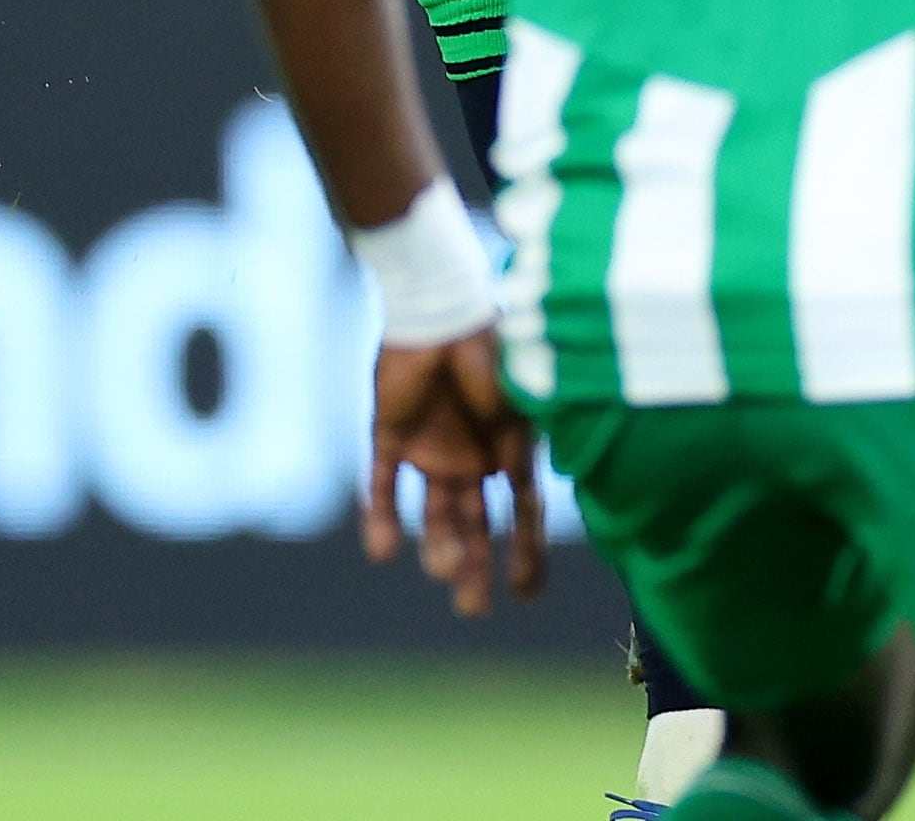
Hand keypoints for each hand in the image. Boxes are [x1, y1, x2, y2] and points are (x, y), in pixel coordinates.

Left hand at [363, 330, 547, 616]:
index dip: (526, 555)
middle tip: (472, 608)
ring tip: (438, 570)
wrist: (441, 306)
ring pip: (434, 511)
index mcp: (509, 450)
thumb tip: (534, 505)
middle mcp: (470, 456)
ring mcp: (430, 446)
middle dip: (474, 566)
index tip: (525, 595)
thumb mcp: (519, 410)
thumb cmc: (491, 353)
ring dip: (436, 542)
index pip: (521, 515)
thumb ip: (524, 456)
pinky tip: (380, 552)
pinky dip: (381, 517)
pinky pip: (383, 483)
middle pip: (474, 524)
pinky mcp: (390, 433)